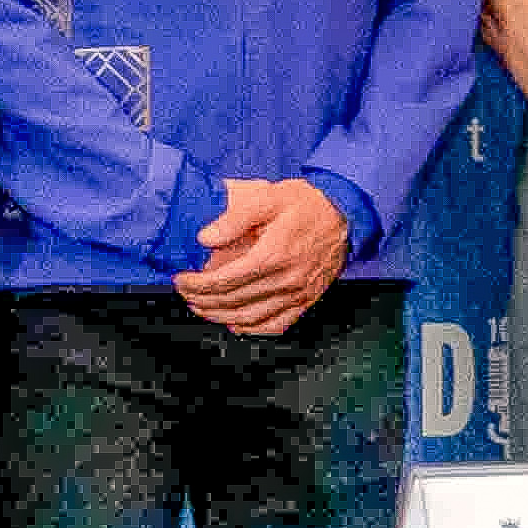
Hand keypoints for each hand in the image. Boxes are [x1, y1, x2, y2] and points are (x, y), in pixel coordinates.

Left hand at [175, 174, 352, 337]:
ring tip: (202, 309)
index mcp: (274, 255)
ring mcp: (298, 294)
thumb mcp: (269, 197)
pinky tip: (237, 325)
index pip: (224, 281)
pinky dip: (253, 330)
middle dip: (203, 301)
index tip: (181, 279)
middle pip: (234, 301)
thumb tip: (206, 238)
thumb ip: (235, 217)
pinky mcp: (307, 300)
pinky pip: (277, 324)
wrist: (345, 213)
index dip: (197, 284)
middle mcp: (286, 280)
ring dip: (221, 317)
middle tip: (185, 294)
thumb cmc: (307, 204)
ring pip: (251, 318)